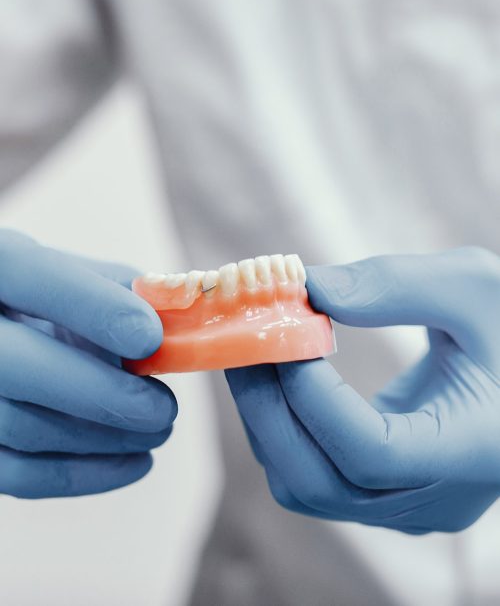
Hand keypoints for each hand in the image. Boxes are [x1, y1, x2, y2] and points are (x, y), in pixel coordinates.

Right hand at [0, 229, 176, 497]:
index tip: (150, 338)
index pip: (35, 279)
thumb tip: (178, 312)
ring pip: (19, 426)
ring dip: (102, 438)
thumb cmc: (47, 299)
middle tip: (165, 407)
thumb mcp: (74, 273)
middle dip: (104, 394)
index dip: (94, 309)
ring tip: (159, 429)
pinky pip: (16, 473)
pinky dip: (82, 475)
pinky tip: (135, 462)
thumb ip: (122, 287)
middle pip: (18, 367)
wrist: (6, 329)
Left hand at [227, 248, 499, 533]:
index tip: (283, 333)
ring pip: (306, 486)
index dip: (312, 396)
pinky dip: (282, 427)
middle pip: (320, 482)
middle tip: (240, 341)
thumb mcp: (472, 288)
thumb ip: (396, 286)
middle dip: (266, 407)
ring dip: (265, 419)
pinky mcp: (382, 491)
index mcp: (473, 453)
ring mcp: (405, 504)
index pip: (370, 451)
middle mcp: (435, 497)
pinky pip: (313, 475)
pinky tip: (277, 377)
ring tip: (252, 353)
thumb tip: (309, 289)